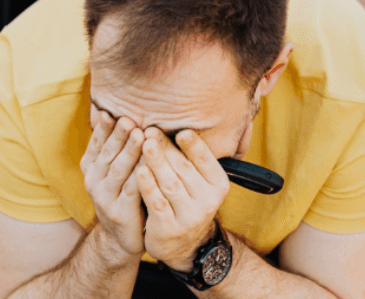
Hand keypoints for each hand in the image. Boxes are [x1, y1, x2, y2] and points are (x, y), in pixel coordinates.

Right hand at [81, 111, 145, 258]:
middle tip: (128, 119)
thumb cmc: (126, 194)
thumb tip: (126, 112)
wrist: (122, 238)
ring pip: (119, 171)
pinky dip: (140, 176)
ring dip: (129, 152)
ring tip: (139, 135)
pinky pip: (133, 191)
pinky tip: (149, 165)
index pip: (97, 144)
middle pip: (108, 154)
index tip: (111, 112)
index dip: (104, 129)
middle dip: (118, 136)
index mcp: (93, 168)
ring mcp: (106, 198)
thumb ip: (119, 147)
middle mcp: (95, 181)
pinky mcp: (121, 212)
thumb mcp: (116, 170)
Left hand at [136, 128, 229, 270]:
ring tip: (143, 144)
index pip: (206, 160)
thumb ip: (190, 161)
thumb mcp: (198, 183)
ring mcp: (190, 217)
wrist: (183, 244)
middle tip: (151, 130)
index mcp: (218, 184)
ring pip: (170, 184)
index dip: (193, 145)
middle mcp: (208, 201)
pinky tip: (138, 171)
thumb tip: (174, 128)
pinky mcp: (170, 229)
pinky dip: (148, 186)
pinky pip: (157, 203)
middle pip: (184, 169)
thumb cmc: (187, 202)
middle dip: (166, 148)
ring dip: (156, 162)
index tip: (181, 130)